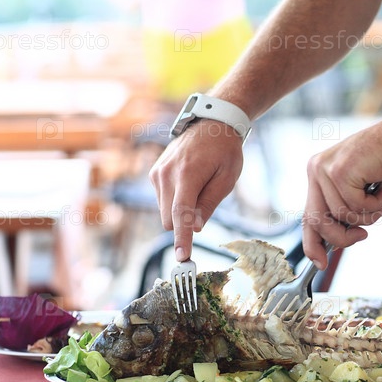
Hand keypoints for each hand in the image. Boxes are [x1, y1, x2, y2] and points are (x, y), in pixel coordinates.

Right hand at [149, 120, 244, 260]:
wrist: (211, 124)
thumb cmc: (225, 152)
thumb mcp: (227, 179)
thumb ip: (209, 204)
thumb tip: (195, 228)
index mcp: (188, 175)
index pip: (181, 214)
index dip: (182, 238)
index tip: (182, 257)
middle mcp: (167, 174)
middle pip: (170, 219)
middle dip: (185, 223)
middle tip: (205, 206)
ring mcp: (157, 173)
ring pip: (164, 212)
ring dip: (180, 211)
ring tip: (199, 187)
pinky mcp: (154, 173)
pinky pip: (163, 200)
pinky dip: (175, 201)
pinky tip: (189, 183)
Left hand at [303, 124, 381, 267]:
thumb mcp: (360, 191)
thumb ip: (346, 211)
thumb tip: (339, 241)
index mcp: (317, 175)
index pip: (307, 216)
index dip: (313, 244)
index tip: (321, 263)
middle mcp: (315, 171)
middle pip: (317, 221)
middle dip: (341, 238)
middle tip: (362, 236)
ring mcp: (325, 170)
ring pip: (341, 215)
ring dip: (366, 217)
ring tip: (381, 203)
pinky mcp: (339, 172)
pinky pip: (356, 206)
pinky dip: (374, 206)